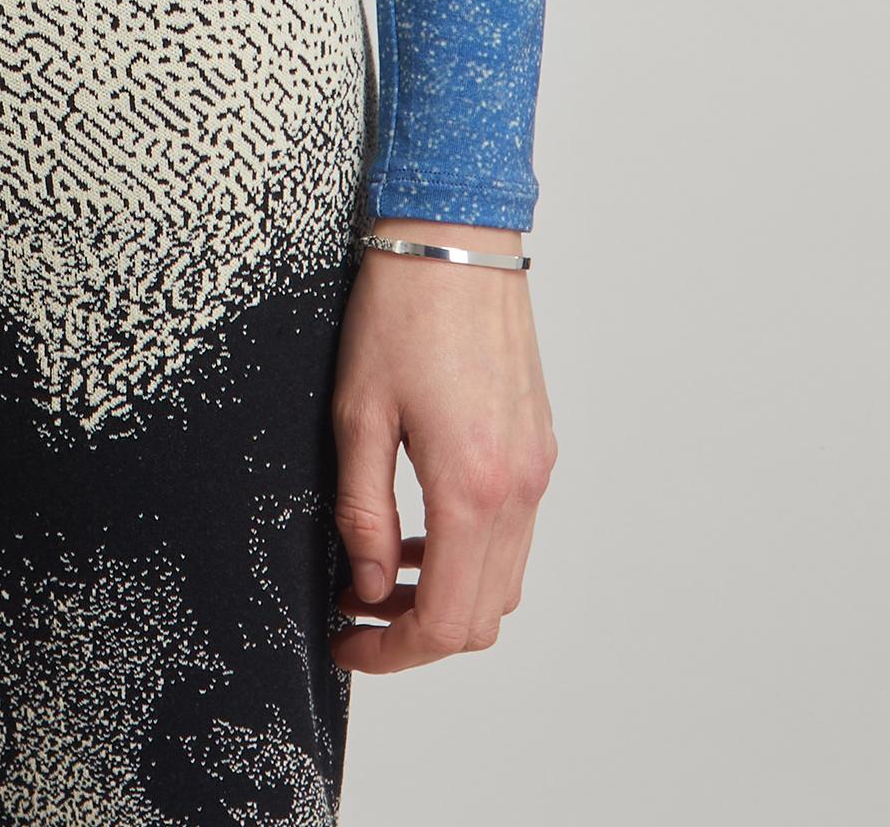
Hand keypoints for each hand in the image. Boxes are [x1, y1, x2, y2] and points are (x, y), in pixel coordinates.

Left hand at [330, 220, 555, 673]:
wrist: (454, 238)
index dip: (393, 651)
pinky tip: (420, 523)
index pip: (447, 621)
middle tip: (358, 610)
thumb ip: (363, 511)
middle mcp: (519, 488)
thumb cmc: (400, 310)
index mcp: (473, 487)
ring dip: (447, 592)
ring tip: (382, 568)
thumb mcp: (356, 413)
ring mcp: (537, 468)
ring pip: (503, 578)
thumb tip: (367, 584)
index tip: (350, 643)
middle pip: (483, 615)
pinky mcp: (538, 446)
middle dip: (418, 632)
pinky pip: (513, 531)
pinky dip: (470, 550)